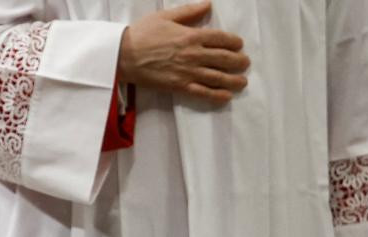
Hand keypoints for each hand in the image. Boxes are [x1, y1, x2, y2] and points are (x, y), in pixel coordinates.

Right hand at [118, 1, 249, 105]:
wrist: (123, 56)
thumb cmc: (142, 34)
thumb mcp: (166, 16)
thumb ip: (189, 11)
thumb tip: (208, 5)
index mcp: (192, 35)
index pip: (221, 38)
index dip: (234, 42)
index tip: (239, 45)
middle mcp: (194, 54)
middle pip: (224, 58)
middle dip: (239, 61)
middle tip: (245, 63)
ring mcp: (187, 71)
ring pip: (217, 77)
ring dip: (233, 80)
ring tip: (242, 82)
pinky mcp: (178, 86)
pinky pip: (202, 92)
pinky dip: (216, 95)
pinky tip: (226, 97)